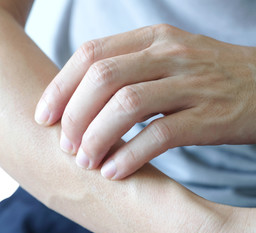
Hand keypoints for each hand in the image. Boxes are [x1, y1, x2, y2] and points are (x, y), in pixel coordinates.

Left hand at [34, 24, 255, 179]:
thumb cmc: (205, 77)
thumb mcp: (164, 60)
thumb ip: (125, 70)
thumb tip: (76, 98)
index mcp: (151, 38)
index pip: (90, 54)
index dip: (60, 86)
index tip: (44, 116)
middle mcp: (169, 53)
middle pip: (102, 78)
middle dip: (74, 115)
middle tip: (65, 145)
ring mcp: (192, 82)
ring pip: (127, 105)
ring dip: (97, 137)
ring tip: (86, 161)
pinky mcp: (211, 115)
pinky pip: (160, 135)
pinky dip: (130, 155)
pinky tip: (114, 171)